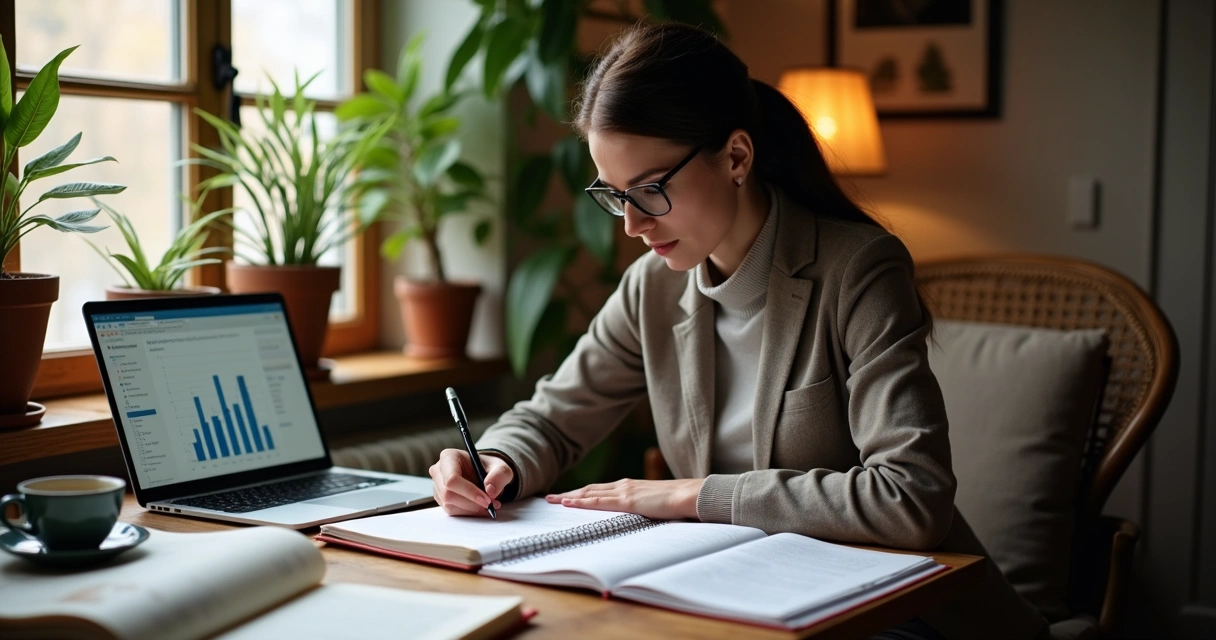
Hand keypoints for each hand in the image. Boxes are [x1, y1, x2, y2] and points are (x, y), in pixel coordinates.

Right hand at [429, 448, 513, 516]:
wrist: (484, 474)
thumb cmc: (489, 467)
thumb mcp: (501, 467)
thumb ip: (499, 475)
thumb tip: (490, 491)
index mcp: (449, 457)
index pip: (452, 479)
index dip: (469, 491)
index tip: (487, 499)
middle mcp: (439, 471)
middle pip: (448, 494)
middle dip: (472, 503)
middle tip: (491, 504)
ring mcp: (437, 486)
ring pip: (450, 505)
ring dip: (472, 509)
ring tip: (489, 505)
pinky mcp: (441, 499)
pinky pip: (452, 511)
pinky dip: (469, 512)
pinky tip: (481, 507)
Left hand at [546, 478, 704, 520]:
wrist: (689, 495)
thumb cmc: (677, 501)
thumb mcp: (655, 504)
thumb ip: (644, 507)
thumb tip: (639, 516)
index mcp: (630, 486)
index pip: (600, 489)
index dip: (582, 493)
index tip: (567, 497)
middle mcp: (624, 485)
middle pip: (589, 489)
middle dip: (569, 494)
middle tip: (550, 498)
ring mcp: (624, 491)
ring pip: (589, 493)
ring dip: (569, 497)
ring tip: (552, 501)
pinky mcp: (627, 501)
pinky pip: (599, 502)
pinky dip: (581, 502)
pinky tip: (568, 504)